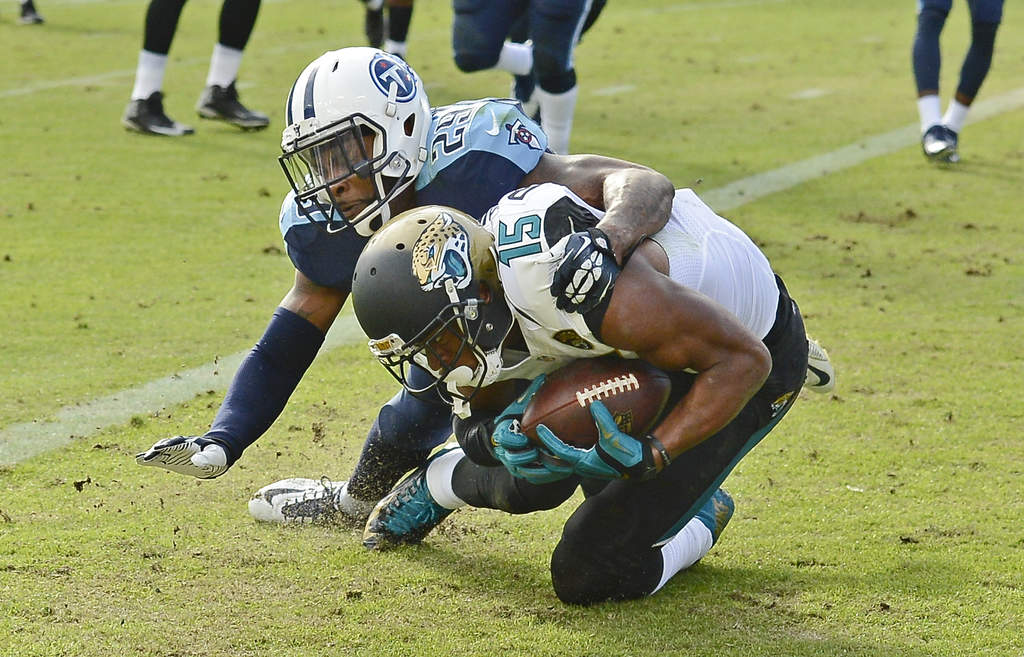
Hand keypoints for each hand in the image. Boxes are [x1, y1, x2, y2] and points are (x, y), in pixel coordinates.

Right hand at [136, 435, 228, 478]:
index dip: (167, 445)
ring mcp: (174, 451)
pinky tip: (138, 461)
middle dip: (156, 450)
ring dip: (151, 454)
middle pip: (166, 445)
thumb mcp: (214, 456)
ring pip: (160, 450)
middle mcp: (180, 445)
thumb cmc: (214, 455)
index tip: (158, 449)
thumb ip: (207, 457)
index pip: (177, 443)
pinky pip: (159, 458)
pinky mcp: (171, 458)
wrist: (213, 455)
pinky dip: (150, 459)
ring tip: (139, 459)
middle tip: (146, 457)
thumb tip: (196, 461)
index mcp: (190, 442)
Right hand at [490, 375, 573, 483]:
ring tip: (558, 463)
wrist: (508, 436)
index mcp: (503, 435)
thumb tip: (544, 376)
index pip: (505, 439)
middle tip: (545, 452)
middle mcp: (506, 452)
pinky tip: (563, 472)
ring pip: (526, 471)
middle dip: (529, 456)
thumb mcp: (520, 406)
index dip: (514, 440)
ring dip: (542, 468)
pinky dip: (548, 476)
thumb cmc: (516, 419)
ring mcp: (514, 465)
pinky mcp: (524, 473)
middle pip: (515, 459)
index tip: (524, 437)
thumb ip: (531, 393)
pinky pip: (535, 478)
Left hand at [534, 401, 656, 480]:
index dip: (548, 439)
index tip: (539, 429)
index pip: (560, 451)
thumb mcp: (615, 437)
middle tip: (531, 443)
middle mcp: (582, 467)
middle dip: (542, 455)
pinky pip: (573, 460)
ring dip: (551, 457)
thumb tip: (595, 404)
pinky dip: (565, 453)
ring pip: (563, 465)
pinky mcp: (593, 464)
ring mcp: (587, 467)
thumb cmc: (628, 454)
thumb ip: (604, 421)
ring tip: (541, 447)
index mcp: (584, 462)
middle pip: (555, 464)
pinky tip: (565, 444)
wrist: (642, 465)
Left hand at [550, 227, 620, 313]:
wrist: (607, 242)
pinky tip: (581, 309)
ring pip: (583, 293)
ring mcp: (596, 275)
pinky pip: (596, 296)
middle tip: (560, 305)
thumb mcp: (569, 242)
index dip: (557, 287)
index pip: (562, 276)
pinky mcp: (606, 280)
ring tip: (569, 309)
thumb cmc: (584, 243)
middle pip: (572, 287)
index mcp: (574, 258)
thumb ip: (556, 253)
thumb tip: (540, 262)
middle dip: (565, 298)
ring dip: (574, 303)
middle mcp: (585, 267)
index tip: (554, 294)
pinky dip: (588, 304)